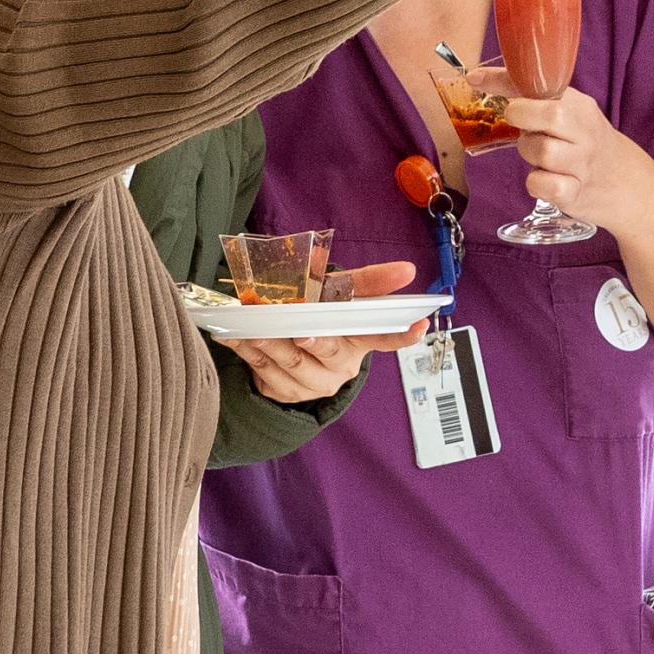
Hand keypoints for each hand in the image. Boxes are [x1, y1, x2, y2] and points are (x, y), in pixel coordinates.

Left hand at [217, 262, 423, 403]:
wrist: (292, 357)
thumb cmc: (318, 317)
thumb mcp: (334, 295)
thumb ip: (352, 280)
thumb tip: (362, 261)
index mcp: (358, 338)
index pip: (385, 337)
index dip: (403, 334)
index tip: (420, 324)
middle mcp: (341, 365)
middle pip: (330, 351)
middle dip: (315, 342)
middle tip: (302, 332)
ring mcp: (314, 383)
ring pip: (293, 364)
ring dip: (272, 345)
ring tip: (254, 331)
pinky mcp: (286, 393)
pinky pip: (265, 372)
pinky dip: (249, 353)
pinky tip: (234, 338)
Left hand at [469, 69, 653, 232]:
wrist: (628, 185)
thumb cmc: (585, 144)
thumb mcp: (571, 115)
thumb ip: (535, 100)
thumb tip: (481, 79)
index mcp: (580, 106)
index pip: (541, 84)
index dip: (504, 81)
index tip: (476, 78)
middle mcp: (585, 131)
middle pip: (550, 115)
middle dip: (522, 117)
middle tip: (521, 125)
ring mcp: (583, 163)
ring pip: (542, 151)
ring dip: (528, 152)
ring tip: (537, 154)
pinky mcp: (576, 193)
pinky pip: (544, 186)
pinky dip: (535, 183)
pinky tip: (544, 179)